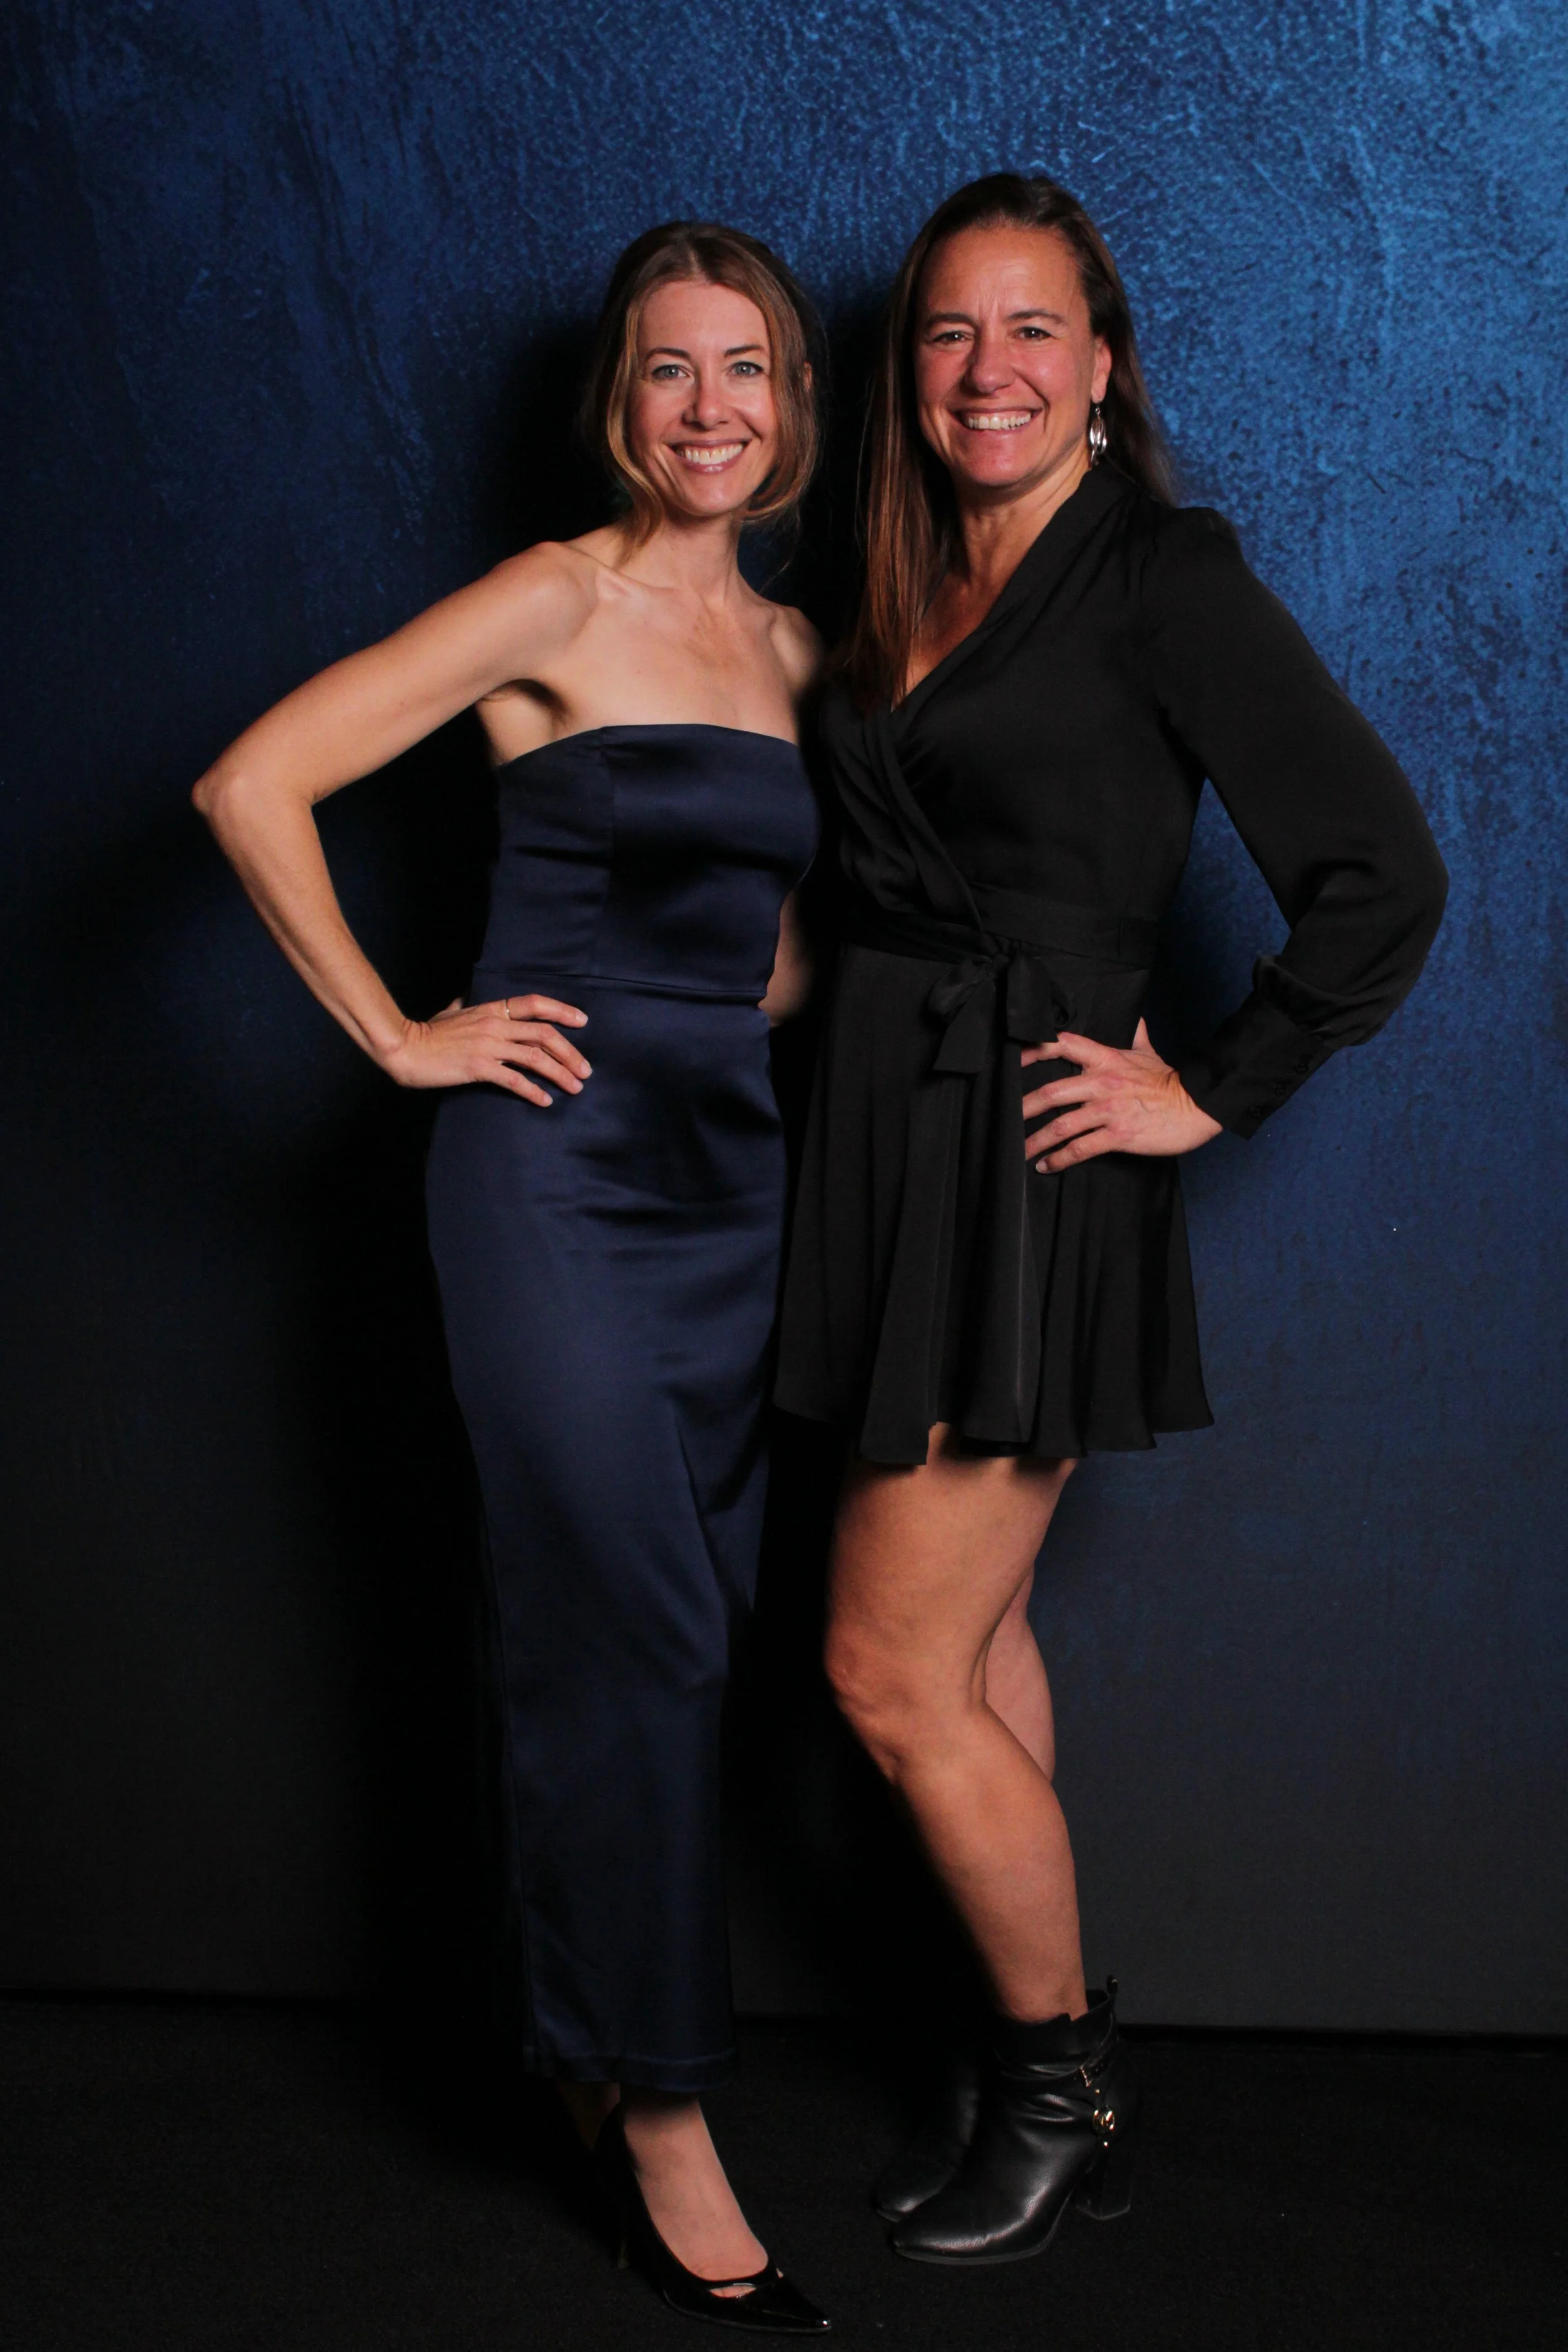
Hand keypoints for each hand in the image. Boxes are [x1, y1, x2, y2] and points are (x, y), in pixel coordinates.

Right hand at [379, 993, 590, 1105]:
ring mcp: (488, 1046)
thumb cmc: (426, 1033)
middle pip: (544, 1034)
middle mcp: (494, 1025)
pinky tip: (545, 1101)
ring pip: (535, 1058)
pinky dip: (533, 1091)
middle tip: (585, 1070)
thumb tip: (462, 1000)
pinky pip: (514, 1080)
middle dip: (570, 1052)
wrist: (405, 1048)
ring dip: (560, 1073)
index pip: (534, 1004)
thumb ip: (461, 1006)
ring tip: (575, 1087)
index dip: (561, 1010)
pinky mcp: (479, 1067)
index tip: (582, 1021)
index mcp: (490, 1009)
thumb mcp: (448, 1012)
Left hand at [1021, 1019, 1220, 1170]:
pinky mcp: (1118, 1135)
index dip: (1035, 1049)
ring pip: (1061, 1125)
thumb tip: (1135, 1019)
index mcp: (1106, 1059)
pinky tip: (1046, 1166)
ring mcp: (1109, 1110)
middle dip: (1024, 1107)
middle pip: (1052, 1091)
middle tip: (1004, 1118)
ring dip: (1035, 1141)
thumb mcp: (1150, 1053)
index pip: (1064, 1044)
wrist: (1197, 1105)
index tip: (1014, 1058)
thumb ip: (1137, 1036)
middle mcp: (1102, 1083)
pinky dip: (1059, 1159)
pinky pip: (1080, 1148)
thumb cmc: (1171, 1081)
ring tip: (1018, 1152)